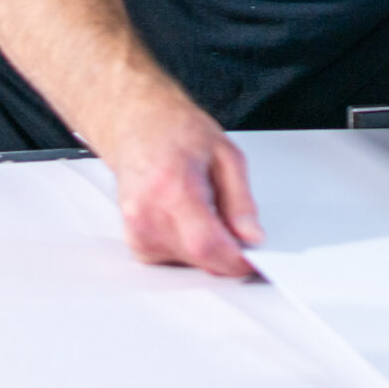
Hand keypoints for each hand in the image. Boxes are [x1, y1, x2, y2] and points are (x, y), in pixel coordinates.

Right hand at [98, 94, 263, 277]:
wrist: (139, 126)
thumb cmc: (178, 133)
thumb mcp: (227, 156)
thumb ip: (241, 201)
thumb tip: (252, 236)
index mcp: (173, 187)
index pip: (206, 243)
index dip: (234, 259)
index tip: (254, 260)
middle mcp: (147, 212)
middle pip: (198, 257)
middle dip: (227, 252)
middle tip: (239, 228)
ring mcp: (136, 228)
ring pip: (187, 262)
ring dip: (208, 248)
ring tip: (206, 209)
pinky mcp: (134, 240)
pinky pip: (172, 259)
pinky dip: (190, 247)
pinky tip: (190, 219)